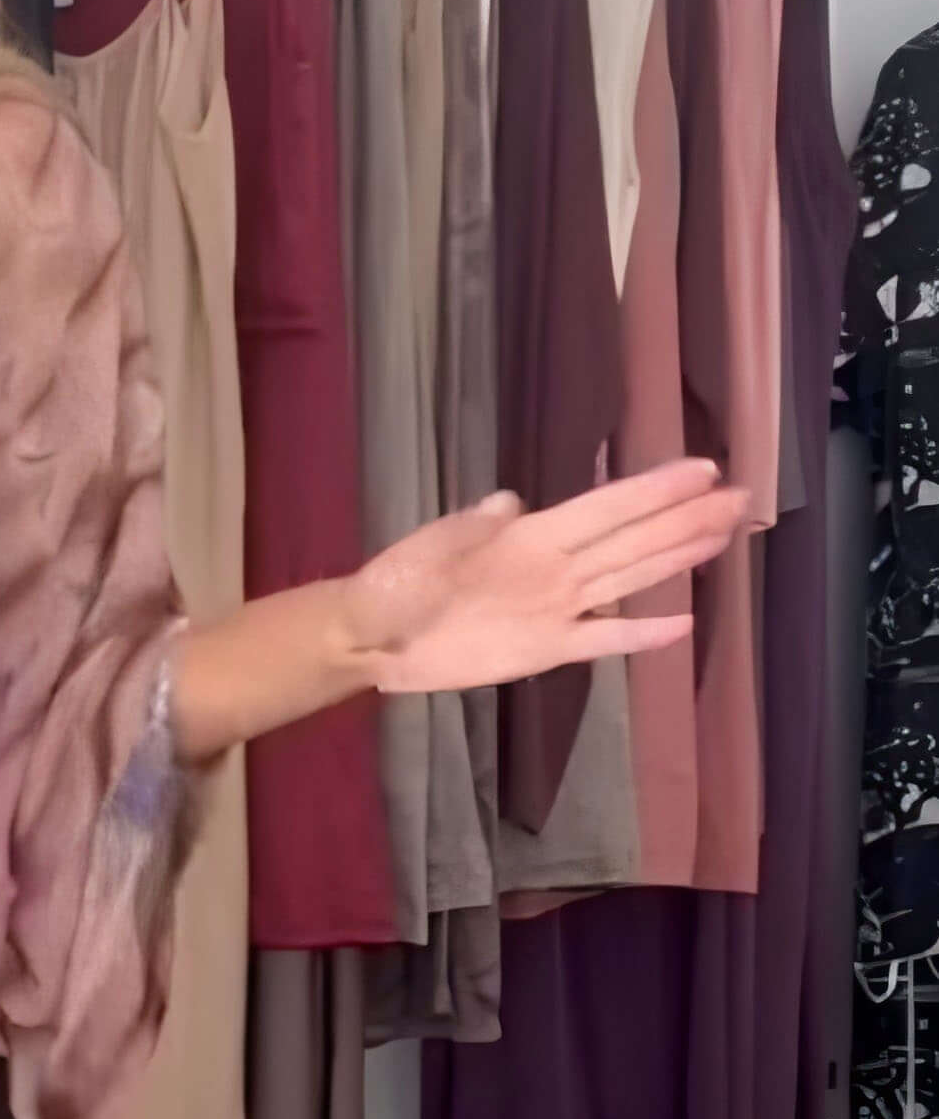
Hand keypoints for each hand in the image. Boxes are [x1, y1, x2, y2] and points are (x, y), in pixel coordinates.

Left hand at [343, 458, 747, 697]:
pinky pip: (601, 641)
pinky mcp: (545, 649)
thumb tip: (509, 503)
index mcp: (534, 535)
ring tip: (725, 535)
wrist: (375, 636)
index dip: (656, 489)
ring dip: (677, 557)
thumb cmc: (399, 581)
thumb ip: (477, 525)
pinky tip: (681, 624)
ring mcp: (556, 608)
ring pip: (630, 578)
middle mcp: (557, 567)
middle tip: (742, 498)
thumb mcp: (436, 544)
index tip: (704, 469)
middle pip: (634, 539)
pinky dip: (639, 635)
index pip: (608, 507)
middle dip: (688, 518)